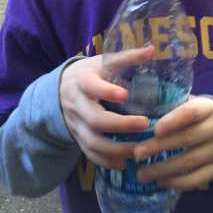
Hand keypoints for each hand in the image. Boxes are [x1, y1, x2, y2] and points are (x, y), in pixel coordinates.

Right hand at [59, 46, 153, 168]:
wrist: (61, 88)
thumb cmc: (89, 72)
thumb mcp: (103, 61)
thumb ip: (127, 57)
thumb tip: (152, 49)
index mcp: (83, 81)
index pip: (92, 86)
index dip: (107, 91)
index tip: (126, 94)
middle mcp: (77, 104)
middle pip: (95, 119)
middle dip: (120, 125)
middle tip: (145, 124)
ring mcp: (76, 124)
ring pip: (92, 141)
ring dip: (116, 149)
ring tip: (140, 149)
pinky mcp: (78, 137)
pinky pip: (89, 153)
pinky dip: (106, 161)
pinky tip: (124, 163)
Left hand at [134, 97, 212, 190]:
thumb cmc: (200, 116)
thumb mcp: (192, 104)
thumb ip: (172, 107)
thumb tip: (139, 116)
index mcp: (209, 108)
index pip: (192, 112)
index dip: (173, 120)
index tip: (154, 129)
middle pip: (187, 138)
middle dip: (159, 147)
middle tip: (137, 154)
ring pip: (190, 161)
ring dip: (163, 169)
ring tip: (141, 173)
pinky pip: (197, 178)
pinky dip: (177, 182)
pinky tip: (161, 182)